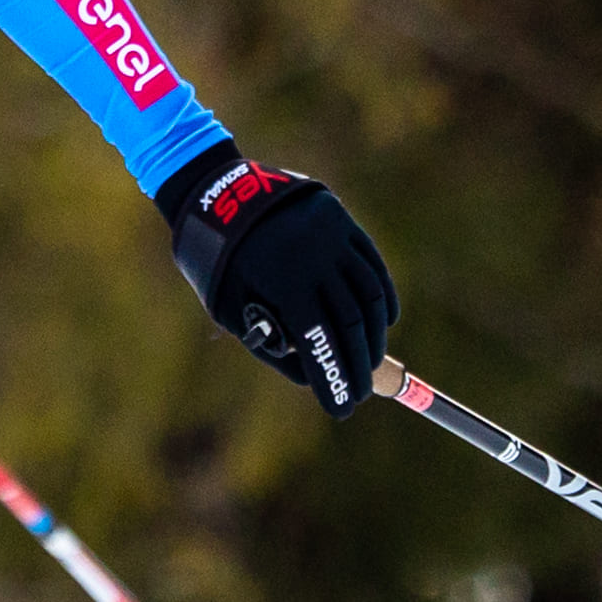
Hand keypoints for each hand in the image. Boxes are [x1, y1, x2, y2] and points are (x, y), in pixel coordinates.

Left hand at [160, 146, 397, 416]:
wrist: (217, 192)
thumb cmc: (217, 261)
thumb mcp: (229, 308)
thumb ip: (269, 343)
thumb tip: (314, 377)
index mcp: (282, 280)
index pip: (319, 341)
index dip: (332, 379)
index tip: (341, 409)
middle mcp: (315, 257)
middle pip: (350, 322)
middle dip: (357, 365)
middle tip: (360, 394)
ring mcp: (333, 236)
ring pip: (369, 295)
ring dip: (375, 335)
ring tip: (370, 364)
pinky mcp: (342, 223)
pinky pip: (372, 267)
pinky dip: (382, 299)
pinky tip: (384, 324)